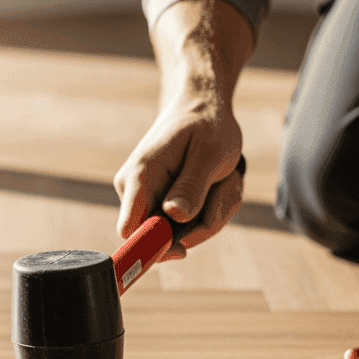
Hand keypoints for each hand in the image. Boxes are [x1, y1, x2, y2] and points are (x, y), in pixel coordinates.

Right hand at [113, 95, 243, 260]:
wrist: (201, 108)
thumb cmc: (205, 125)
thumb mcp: (208, 153)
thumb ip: (191, 186)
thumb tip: (175, 218)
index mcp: (140, 176)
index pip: (131, 229)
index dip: (153, 247)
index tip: (182, 250)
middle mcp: (135, 192)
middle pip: (168, 237)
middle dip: (206, 220)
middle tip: (227, 185)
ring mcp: (149, 200)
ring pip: (186, 232)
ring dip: (216, 210)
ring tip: (225, 178)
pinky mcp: (163, 206)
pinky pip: (192, 225)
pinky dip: (214, 208)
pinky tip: (219, 183)